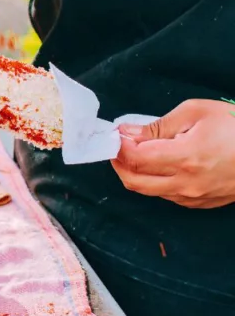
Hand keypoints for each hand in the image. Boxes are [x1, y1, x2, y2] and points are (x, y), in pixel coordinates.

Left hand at [112, 100, 234, 208]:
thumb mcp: (197, 113)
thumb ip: (158, 126)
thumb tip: (128, 132)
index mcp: (186, 158)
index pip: (135, 158)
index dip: (118, 146)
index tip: (115, 134)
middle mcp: (187, 183)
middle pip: (133, 181)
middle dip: (118, 162)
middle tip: (118, 145)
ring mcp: (194, 197)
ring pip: (148, 190)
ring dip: (135, 172)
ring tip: (138, 151)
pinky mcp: (200, 203)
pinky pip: (166, 195)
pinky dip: (154, 181)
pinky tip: (159, 164)